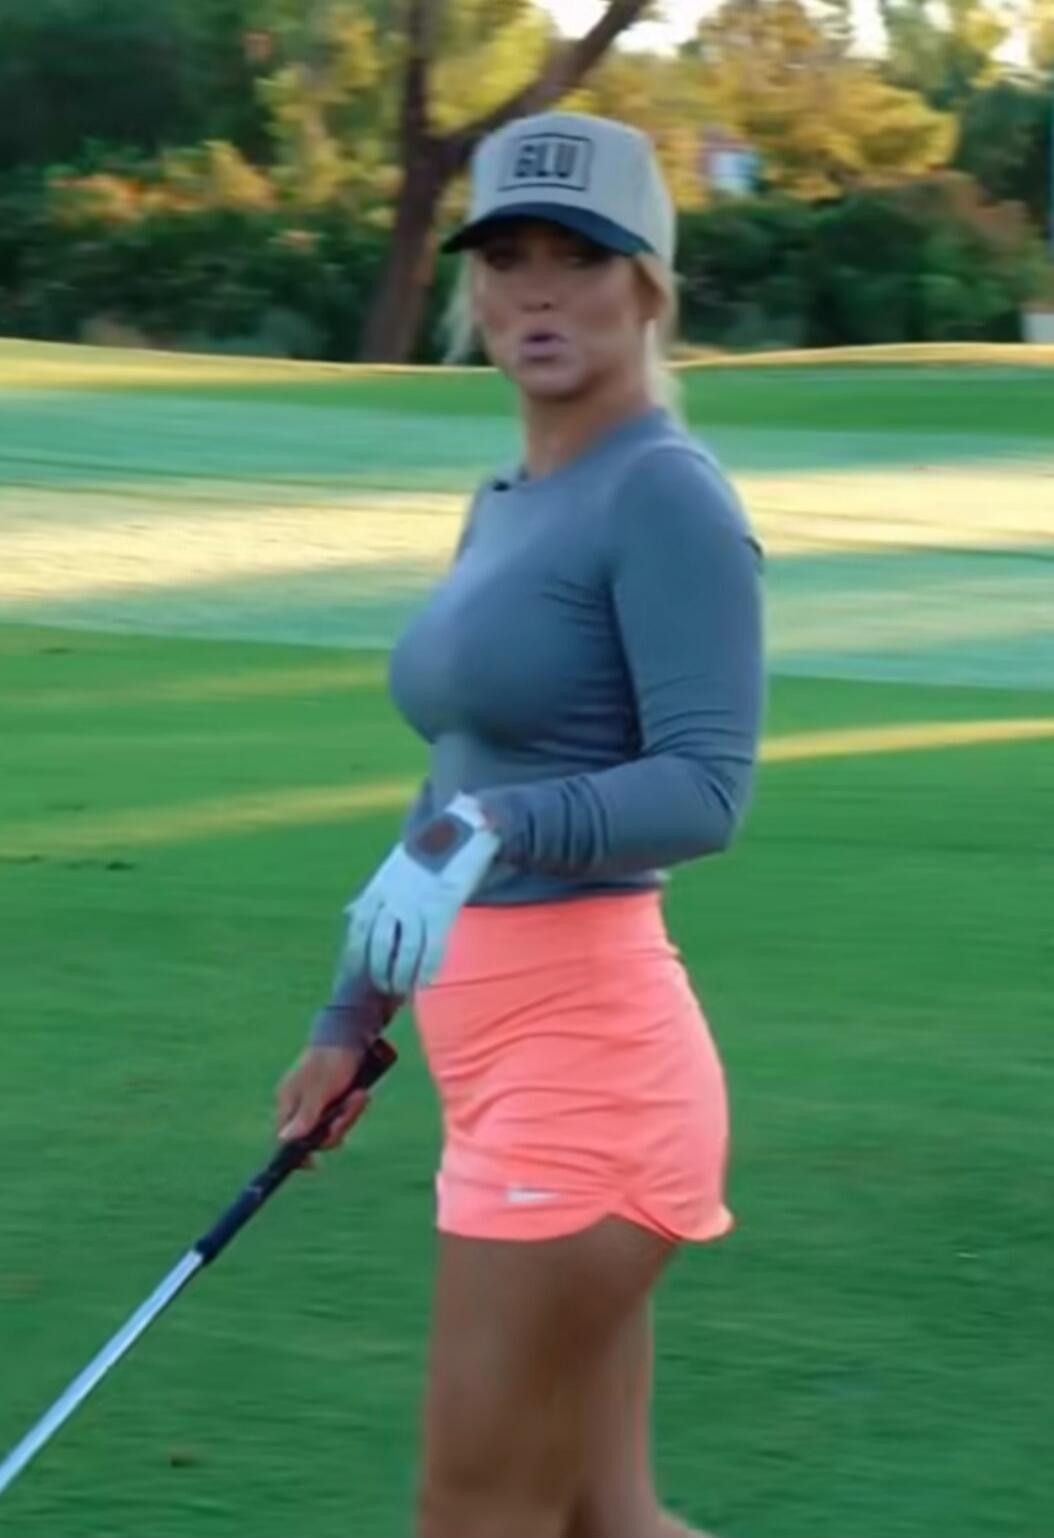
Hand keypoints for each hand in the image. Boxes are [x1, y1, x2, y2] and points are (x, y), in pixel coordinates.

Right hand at [275, 1045, 369, 1155]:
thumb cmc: (331, 1060)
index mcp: (288, 1102)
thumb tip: (284, 1140)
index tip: (314, 1165)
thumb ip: (304, 1116)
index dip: (298, 1154)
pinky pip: (342, 1114)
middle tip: (353, 1104)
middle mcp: (299, 1104)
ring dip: (350, 1114)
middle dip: (339, 1125)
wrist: (350, 1034)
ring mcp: (316, 1101)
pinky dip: (353, 1107)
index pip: (285, 1140)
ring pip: (332, 1125)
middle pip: (316, 1135)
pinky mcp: (331, 1097)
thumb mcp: (319, 1090)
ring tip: (361, 1095)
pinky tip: (361, 1093)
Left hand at [343, 792, 499, 994]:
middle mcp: (394, 896)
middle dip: (379, 971)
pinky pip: (432, 946)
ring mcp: (417, 903)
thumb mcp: (391, 866)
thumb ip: (375, 892)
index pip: (358, 929)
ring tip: (402, 991)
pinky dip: (427, 968)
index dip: (356, 956)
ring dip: (401, 976)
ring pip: (404, 951)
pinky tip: (425, 982)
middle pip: (379, 945)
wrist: (461, 826)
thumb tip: (351, 913)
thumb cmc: (428, 849)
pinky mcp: (443, 906)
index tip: (356, 975)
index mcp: (379, 886)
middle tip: (384, 988)